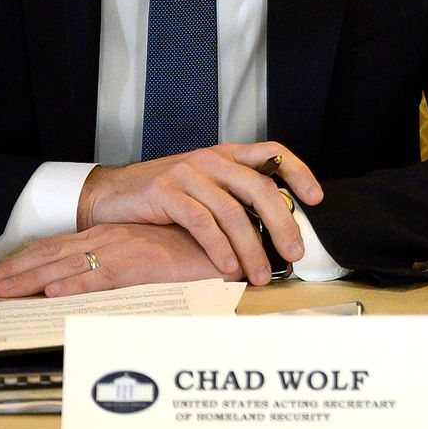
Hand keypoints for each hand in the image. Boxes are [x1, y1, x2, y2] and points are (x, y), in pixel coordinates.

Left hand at [0, 223, 242, 297]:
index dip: (20, 263)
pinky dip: (75, 283)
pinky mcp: (145, 262)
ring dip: (28, 279)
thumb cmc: (195, 250)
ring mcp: (126, 249)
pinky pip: (103, 275)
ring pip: (66, 264)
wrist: (233, 238)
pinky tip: (51, 292)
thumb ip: (122, 266)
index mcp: (111, 236)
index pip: (55, 249)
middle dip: (10, 271)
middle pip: (49, 255)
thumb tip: (87, 283)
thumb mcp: (150, 256)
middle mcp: (112, 238)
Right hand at [75, 142, 323, 284]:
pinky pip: (202, 222)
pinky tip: (229, 267)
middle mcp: (211, 159)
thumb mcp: (204, 187)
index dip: (298, 172)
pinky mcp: (166, 192)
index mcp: (226, 155)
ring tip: (261, 274)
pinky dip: (219, 248)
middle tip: (295, 252)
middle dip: (282, 223)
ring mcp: (188, 173)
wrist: (110, 195)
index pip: (272, 154)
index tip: (316, 199)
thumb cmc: (164, 197)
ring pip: (233, 211)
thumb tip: (275, 228)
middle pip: (260, 188)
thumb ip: (235, 197)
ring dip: (251, 247)